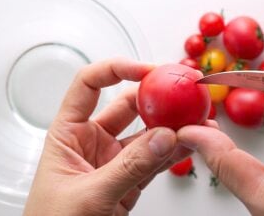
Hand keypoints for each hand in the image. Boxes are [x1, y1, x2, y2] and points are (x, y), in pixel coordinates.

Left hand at [23, 58, 191, 215]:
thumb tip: (162, 137)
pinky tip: (188, 143)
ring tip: (195, 119)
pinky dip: (173, 152)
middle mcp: (92, 141)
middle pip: (126, 105)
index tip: (145, 71)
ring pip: (146, 133)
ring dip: (170, 125)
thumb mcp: (88, 194)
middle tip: (180, 93)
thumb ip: (128, 167)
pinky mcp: (130, 180)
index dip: (116, 69)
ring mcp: (113, 160)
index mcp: (68, 133)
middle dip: (154, 96)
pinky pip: (155, 160)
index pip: (89, 85)